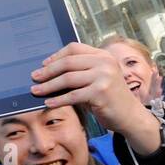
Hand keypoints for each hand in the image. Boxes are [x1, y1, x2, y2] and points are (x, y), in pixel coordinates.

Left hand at [30, 43, 153, 136]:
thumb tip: (49, 71)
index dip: (56, 56)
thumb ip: (81, 71)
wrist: (130, 116)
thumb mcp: (98, 78)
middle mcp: (104, 62)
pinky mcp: (101, 92)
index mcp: (103, 55)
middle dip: (48, 71)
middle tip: (34, 77)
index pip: (74, 48)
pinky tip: (49, 103)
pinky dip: (58, 100)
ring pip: (68, 78)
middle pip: (68, 62)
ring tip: (36, 91)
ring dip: (49, 86)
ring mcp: (104, 77)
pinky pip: (72, 95)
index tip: (44, 64)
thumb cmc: (110, 97)